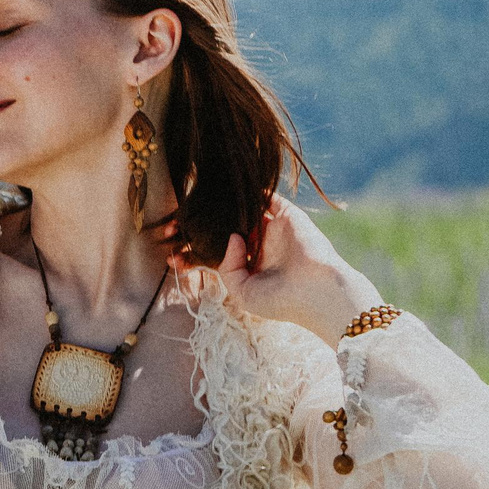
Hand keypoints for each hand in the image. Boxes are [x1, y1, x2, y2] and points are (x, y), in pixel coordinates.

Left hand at [162, 195, 383, 343]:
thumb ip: (227, 267)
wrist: (319, 293)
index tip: (169, 245)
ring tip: (199, 197)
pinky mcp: (288, 215)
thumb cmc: (282, 300)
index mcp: (251, 267)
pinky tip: (228, 187)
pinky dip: (250, 190)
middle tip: (178, 217)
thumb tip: (231, 237)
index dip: (197, 248)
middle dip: (205, 224)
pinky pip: (266, 196)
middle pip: (229, 228)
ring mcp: (274, 229)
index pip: (220, 252)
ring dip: (227, 205)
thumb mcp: (243, 293)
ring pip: (246, 211)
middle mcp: (262, 247)